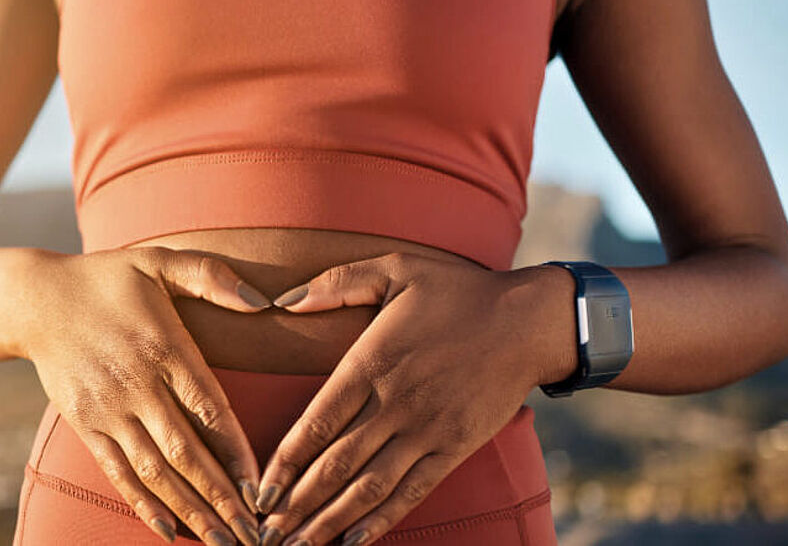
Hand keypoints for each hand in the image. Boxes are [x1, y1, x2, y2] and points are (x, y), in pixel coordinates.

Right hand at [21, 246, 275, 545]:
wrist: (33, 299)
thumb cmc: (108, 278)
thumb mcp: (159, 261)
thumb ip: (211, 276)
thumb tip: (262, 300)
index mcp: (164, 346)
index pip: (209, 409)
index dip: (236, 451)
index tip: (263, 487)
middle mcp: (137, 385)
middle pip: (185, 452)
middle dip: (221, 498)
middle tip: (255, 534)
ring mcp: (108, 410)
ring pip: (154, 471)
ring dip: (190, 511)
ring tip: (222, 543)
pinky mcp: (85, 425)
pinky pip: (118, 472)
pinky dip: (144, 505)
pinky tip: (170, 532)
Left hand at [252, 253, 569, 545]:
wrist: (528, 320)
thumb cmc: (458, 290)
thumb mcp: (394, 268)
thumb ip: (335, 283)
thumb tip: (282, 301)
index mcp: (371, 362)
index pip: (317, 423)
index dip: (284, 463)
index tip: (259, 491)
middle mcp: (394, 403)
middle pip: (335, 465)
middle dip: (296, 504)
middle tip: (265, 532)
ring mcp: (426, 430)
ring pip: (368, 487)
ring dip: (329, 521)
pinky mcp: (454, 447)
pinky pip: (412, 492)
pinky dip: (381, 520)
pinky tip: (353, 542)